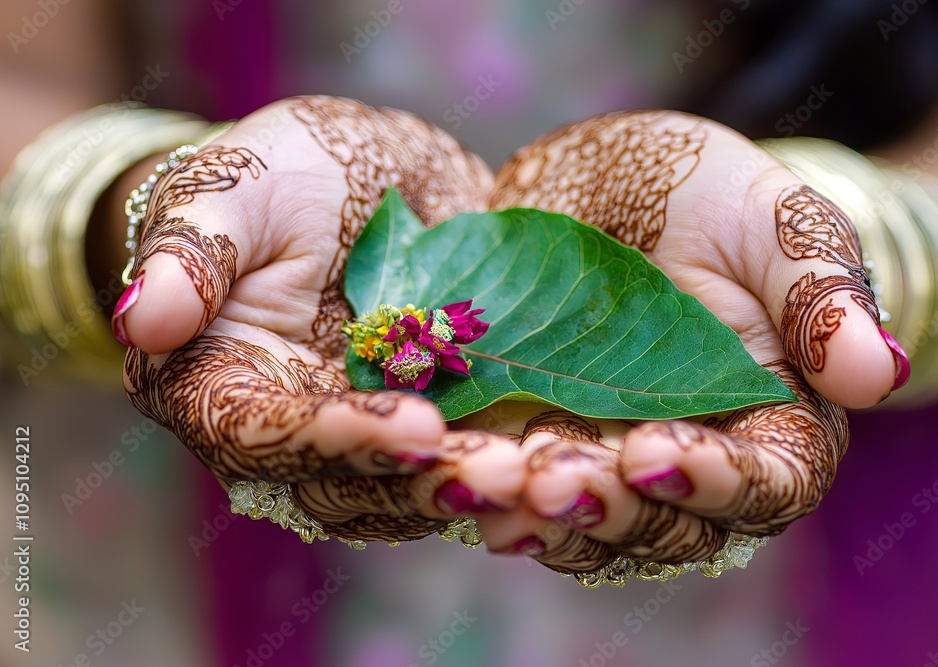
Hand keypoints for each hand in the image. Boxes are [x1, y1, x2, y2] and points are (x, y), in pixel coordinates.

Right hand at [118, 95, 524, 541]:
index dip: (338, 438)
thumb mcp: (234, 189)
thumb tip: (143, 317)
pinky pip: (464, 461)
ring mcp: (366, 435)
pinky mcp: (432, 422)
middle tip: (500, 475)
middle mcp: (292, 433)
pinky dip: (509, 468)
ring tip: (541, 481)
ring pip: (412, 491)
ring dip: (476, 491)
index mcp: (224, 388)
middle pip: (348, 486)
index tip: (413, 427)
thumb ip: (193, 252)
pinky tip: (563, 466)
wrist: (349, 180)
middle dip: (424, 485)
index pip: (269, 436)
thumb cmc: (274, 178)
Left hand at [451, 111, 907, 572]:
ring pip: (582, 520)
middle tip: (552, 479)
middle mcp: (686, 457)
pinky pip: (513, 487)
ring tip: (487, 486)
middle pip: (664, 524)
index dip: (718, 484)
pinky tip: (446, 478)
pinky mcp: (530, 438)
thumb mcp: (771, 219)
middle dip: (608, 509)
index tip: (658, 451)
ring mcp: (603, 454)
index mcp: (767, 421)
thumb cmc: (707, 196)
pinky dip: (484, 491)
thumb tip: (878, 373)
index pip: (765, 486)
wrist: (606, 183)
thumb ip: (821, 292)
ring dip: (536, 513)